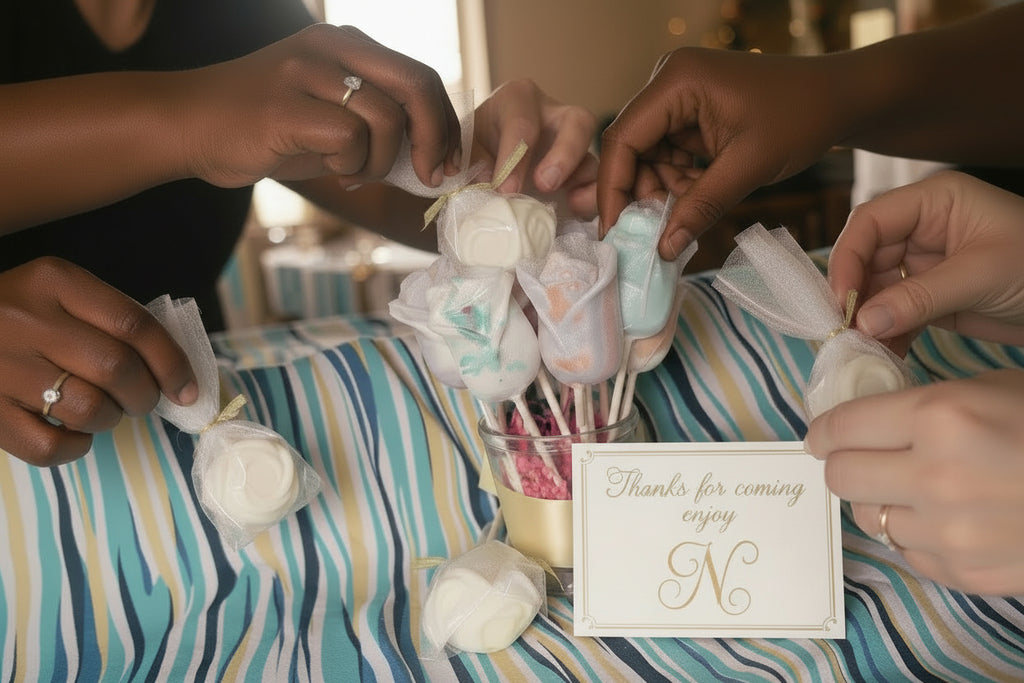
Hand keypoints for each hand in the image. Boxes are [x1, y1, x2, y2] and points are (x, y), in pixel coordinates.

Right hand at [0, 258, 196, 465]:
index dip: (173, 363)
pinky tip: (73, 431)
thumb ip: (110, 320)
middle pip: (117, 368)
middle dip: (145, 395)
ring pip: (88, 408)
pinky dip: (75, 447)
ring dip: (111, 419)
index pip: (135, 324)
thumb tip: (175, 373)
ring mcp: (1, 366)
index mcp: (55, 281)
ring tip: (103, 410)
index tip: (187, 388)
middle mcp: (26, 319)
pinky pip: (48, 446)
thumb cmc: (18, 312)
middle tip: (141, 400)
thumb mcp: (59, 293)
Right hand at [181, 23, 460, 189]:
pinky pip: (348, 138)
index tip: (446, 160)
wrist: (187, 126)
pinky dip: (350, 164)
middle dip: (436, 138)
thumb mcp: (329, 119)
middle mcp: (330, 46)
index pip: (419, 75)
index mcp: (347, 44)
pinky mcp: (286, 105)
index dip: (444, 122)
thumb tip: (431, 157)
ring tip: (352, 170)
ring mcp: (306, 71)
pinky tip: (331, 169)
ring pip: (385, 118)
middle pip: (416, 84)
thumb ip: (376, 126)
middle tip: (430, 174)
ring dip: (380, 160)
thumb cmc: (262, 130)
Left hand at [473, 79, 598, 216]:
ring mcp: (572, 142)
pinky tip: (576, 208)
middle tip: (545, 185)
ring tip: (571, 202)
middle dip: (565, 154)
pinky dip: (592, 195)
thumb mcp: (465, 148)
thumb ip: (473, 163)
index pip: (522, 123)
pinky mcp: (580, 169)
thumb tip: (486, 183)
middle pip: (577, 122)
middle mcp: (553, 114)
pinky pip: (597, 180)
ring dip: (583, 178)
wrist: (482, 156)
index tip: (505, 189)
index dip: (514, 158)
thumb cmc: (475, 146)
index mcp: (517, 99)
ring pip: (593, 153)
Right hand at [597, 48, 840, 259]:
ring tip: (688, 215)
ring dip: (664, 191)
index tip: (615, 232)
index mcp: (677, 81)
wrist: (841, 98)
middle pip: (632, 148)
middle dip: (642, 194)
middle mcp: (669, 82)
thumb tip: (662, 249)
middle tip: (653, 234)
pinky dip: (681, 182)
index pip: (623, 138)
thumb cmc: (802, 117)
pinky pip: (670, 155)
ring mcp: (679, 97)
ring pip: (649, 157)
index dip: (614, 188)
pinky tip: (700, 198)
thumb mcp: (748, 167)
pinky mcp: (691, 113)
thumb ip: (701, 207)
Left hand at [805, 369, 1023, 595]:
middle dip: (843, 463)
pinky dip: (913, 533)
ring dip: (880, 500)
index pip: (840, 427)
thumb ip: (921, 405)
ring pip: (869, 518)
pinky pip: (905, 551)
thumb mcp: (987, 391)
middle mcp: (934, 476)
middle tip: (859, 457)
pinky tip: (944, 516)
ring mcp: (948, 532)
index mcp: (940, 416)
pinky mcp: (962, 573)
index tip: (823, 434)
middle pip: (841, 476)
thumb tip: (862, 421)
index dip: (824, 429)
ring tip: (911, 486)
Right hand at [828, 171, 1023, 354]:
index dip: (848, 256)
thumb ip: (919, 296)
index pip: (871, 221)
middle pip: (866, 257)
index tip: (842, 298)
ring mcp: (925, 265)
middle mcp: (922, 229)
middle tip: (846, 330)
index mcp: (934, 202)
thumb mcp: (981, 275)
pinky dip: (888, 335)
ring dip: (868, 320)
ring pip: (876, 290)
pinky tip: (885, 354)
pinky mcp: (931, 298)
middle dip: (856, 294)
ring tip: (863, 348)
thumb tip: (863, 322)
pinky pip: (896, 314)